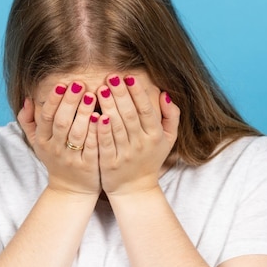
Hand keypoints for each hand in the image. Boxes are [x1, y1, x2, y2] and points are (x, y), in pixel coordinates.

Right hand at [17, 81, 100, 195]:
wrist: (70, 190)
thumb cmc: (56, 160)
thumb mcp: (37, 143)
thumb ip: (28, 121)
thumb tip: (28, 99)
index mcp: (43, 141)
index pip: (46, 117)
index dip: (53, 100)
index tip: (62, 84)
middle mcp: (55, 149)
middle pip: (61, 122)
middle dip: (69, 102)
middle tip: (79, 84)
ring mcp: (71, 158)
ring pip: (76, 134)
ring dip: (83, 113)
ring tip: (91, 95)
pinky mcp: (87, 166)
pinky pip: (91, 147)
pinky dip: (95, 132)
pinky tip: (102, 117)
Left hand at [96, 73, 179, 195]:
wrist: (135, 189)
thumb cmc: (150, 159)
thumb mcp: (168, 139)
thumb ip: (171, 116)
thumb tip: (164, 93)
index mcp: (155, 136)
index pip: (147, 110)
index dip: (138, 93)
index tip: (129, 77)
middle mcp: (141, 145)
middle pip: (130, 116)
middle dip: (121, 95)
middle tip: (112, 77)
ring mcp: (125, 155)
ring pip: (117, 127)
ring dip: (109, 107)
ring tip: (101, 89)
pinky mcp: (110, 164)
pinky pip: (105, 144)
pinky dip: (101, 130)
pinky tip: (95, 115)